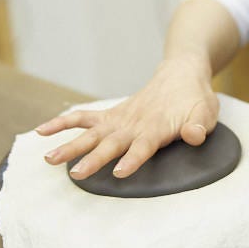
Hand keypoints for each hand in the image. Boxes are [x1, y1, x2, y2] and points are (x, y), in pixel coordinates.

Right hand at [35, 55, 217, 179]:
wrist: (181, 74)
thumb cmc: (195, 99)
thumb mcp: (206, 113)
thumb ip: (199, 126)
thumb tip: (194, 136)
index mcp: (158, 126)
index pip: (144, 146)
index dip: (132, 159)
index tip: (118, 173)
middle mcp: (134, 123)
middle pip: (112, 143)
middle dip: (94, 158)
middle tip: (77, 174)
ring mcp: (120, 118)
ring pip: (91, 133)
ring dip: (70, 145)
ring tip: (48, 159)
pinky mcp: (111, 115)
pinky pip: (83, 117)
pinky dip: (63, 122)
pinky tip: (42, 131)